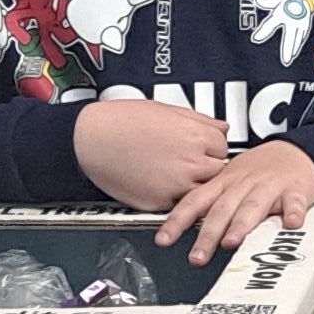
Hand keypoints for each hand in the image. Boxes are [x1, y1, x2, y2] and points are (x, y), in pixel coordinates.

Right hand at [70, 93, 229, 209]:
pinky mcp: (160, 202)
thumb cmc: (121, 121)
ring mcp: (176, 184)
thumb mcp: (166, 109)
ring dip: (196, 184)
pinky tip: (163, 183)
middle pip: (218, 170)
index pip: (223, 146)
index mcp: (194, 135)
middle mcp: (189, 162)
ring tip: (177, 173)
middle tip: (191, 161)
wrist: (89, 140)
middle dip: (208, 166)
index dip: (211, 146)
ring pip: (204, 191)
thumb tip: (221, 128)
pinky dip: (176, 196)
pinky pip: (180, 204)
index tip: (202, 147)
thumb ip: (199, 120)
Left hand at [155, 137, 313, 256]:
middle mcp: (243, 185)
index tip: (163, 240)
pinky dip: (293, 212)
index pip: (195, 202)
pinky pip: (294, 202)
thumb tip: (179, 227)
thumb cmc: (259, 170)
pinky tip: (291, 224)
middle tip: (197, 257)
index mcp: (224, 183)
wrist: (295, 151)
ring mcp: (270, 187)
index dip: (177, 221)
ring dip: (242, 224)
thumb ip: (209, 203)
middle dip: (208, 234)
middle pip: (222, 210)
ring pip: (253, 206)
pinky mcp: (295, 190)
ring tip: (232, 241)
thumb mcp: (228, 180)